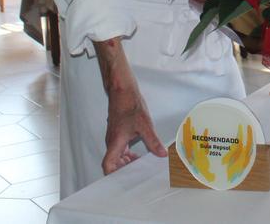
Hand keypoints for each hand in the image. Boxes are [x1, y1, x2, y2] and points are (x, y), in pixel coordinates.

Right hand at [93, 38, 167, 175]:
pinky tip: (141, 151)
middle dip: (125, 169)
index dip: (113, 175)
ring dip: (128, 161)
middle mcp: (112, 142)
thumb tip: (161, 154)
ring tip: (142, 163)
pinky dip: (129, 153)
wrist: (122, 90)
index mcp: (115, 142)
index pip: (108, 165)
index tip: (124, 179)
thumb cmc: (129, 104)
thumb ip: (153, 142)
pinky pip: (121, 148)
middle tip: (139, 173)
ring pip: (118, 155)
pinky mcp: (118, 132)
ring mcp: (114, 137)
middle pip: (114, 163)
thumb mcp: (145, 124)